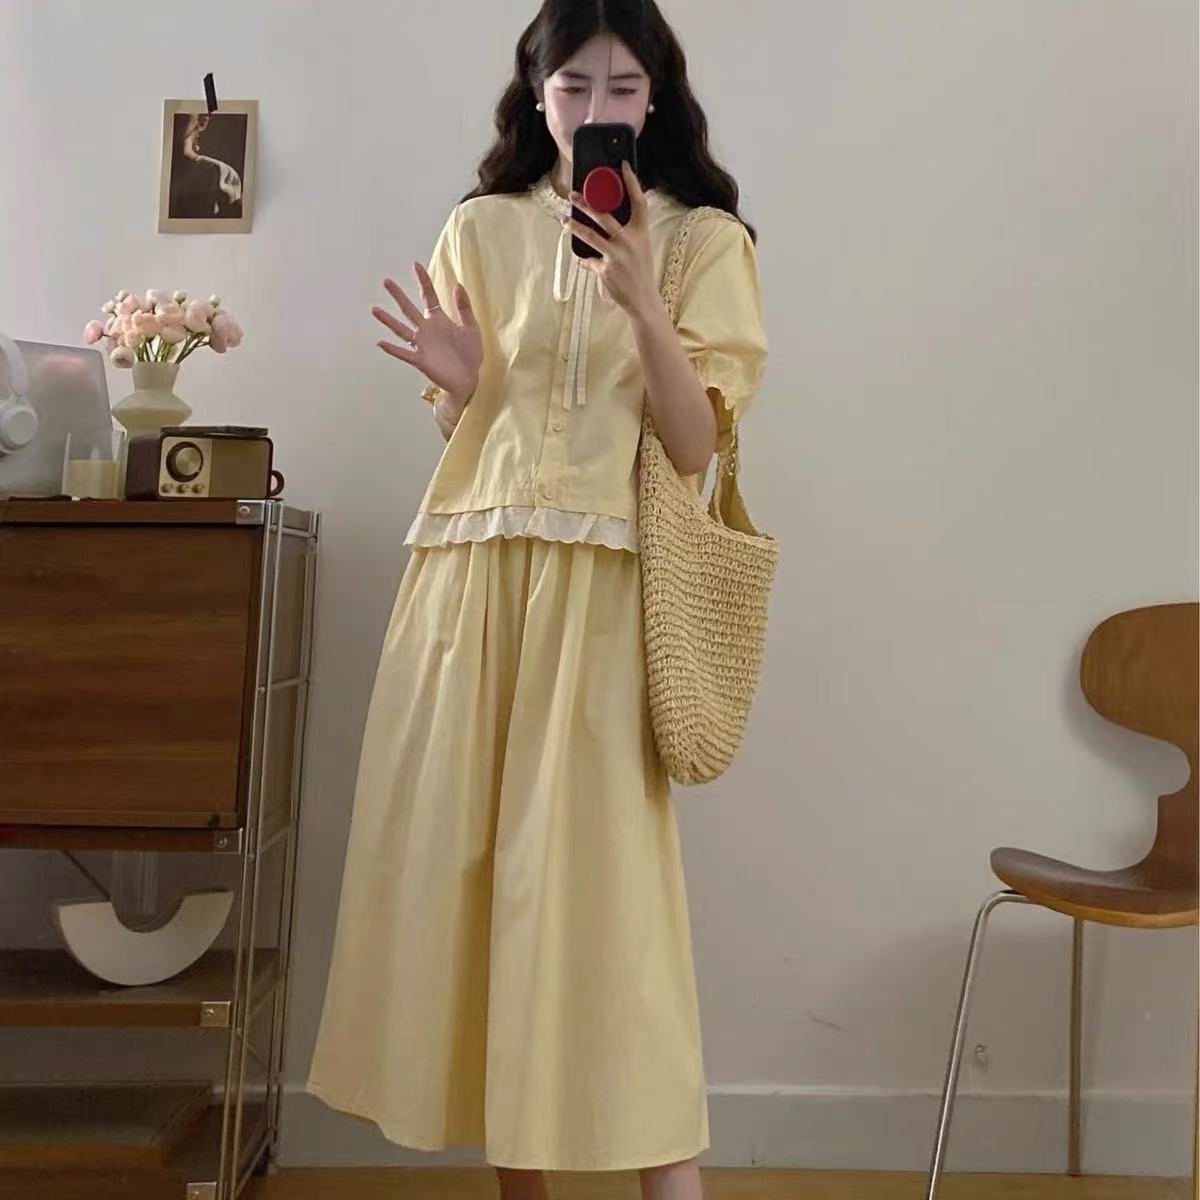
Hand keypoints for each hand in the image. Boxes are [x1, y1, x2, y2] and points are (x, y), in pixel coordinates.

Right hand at [373, 263, 481, 404]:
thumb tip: (458, 285)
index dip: (423, 280)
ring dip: (388, 320)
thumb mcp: (471, 328)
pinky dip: (392, 349)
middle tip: (386, 281)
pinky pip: (404, 353)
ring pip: (401, 329)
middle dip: (398, 295)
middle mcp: (426, 330)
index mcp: (439, 320)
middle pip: (409, 309)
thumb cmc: (470, 354)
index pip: (428, 296)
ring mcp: (422, 345)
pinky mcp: (420, 360)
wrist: (468, 379)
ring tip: (374, 309)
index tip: (415, 264)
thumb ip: (464, 308)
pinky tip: (380, 342)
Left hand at [563, 162, 659, 318]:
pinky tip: (584, 261)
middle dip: (585, 204)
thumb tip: (611, 216)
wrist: (643, 300)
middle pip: (604, 216)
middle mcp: (629, 241)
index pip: (639, 201)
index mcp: (641, 232)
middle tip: (573, 196)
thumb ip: (630, 231)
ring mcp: (616, 255)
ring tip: (564, 221)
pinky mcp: (605, 270)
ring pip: (590, 236)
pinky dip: (587, 261)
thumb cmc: (641, 271)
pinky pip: (589, 260)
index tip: (623, 166)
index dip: (632, 182)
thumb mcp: (642, 247)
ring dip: (575, 227)